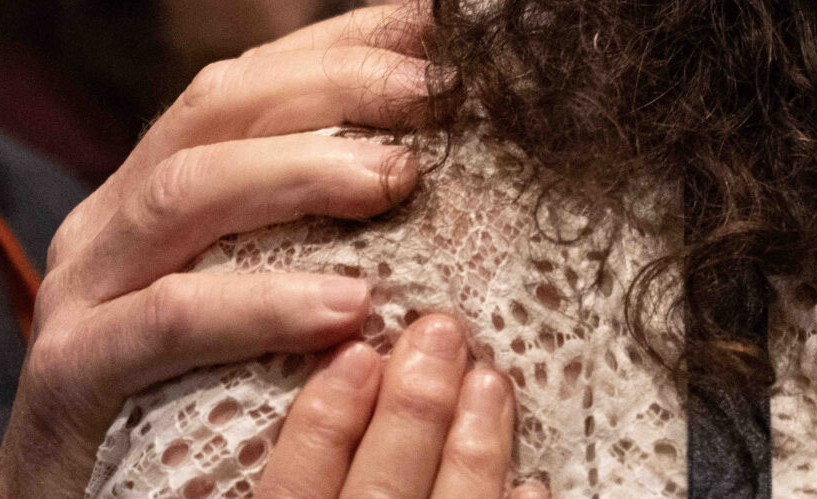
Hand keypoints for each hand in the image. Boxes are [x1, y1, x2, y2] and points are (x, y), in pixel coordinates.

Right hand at [0, 3, 439, 498]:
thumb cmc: (182, 413)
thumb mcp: (252, 300)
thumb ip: (312, 227)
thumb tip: (420, 149)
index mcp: (152, 190)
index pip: (249, 79)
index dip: (342, 41)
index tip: (438, 29)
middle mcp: (110, 222)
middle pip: (215, 107)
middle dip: (331, 83)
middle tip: (434, 92)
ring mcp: (81, 293)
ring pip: (183, 192)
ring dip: (297, 172)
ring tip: (395, 178)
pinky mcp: (70, 375)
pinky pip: (164, 322)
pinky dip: (255, 305)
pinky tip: (344, 309)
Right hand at [261, 316, 547, 498]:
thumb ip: (286, 466)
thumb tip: (317, 376)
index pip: (295, 490)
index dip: (324, 422)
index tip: (354, 354)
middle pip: (380, 497)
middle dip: (414, 411)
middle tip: (440, 335)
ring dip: (473, 450)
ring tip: (489, 383)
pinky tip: (530, 483)